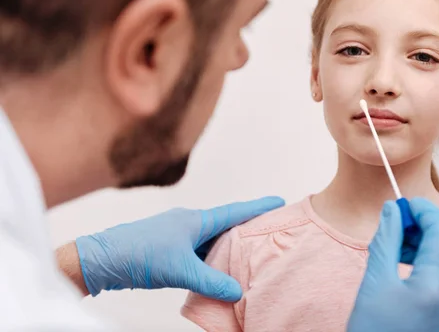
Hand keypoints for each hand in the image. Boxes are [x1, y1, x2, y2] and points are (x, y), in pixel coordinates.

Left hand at [75, 196, 284, 300]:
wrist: (103, 258)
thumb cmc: (140, 255)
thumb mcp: (180, 269)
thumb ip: (211, 281)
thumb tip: (237, 292)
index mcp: (196, 220)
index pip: (235, 212)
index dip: (258, 208)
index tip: (279, 201)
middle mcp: (190, 222)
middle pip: (226, 224)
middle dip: (247, 226)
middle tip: (269, 230)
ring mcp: (179, 234)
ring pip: (211, 239)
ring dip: (228, 245)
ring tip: (248, 253)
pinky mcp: (169, 247)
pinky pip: (199, 249)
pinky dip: (211, 257)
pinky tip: (216, 269)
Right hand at [347, 199, 438, 331]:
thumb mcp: (374, 282)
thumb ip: (386, 240)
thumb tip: (393, 210)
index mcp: (438, 288)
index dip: (424, 211)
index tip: (404, 203)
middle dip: (424, 228)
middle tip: (396, 223)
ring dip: (427, 245)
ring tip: (396, 246)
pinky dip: (432, 265)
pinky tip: (407, 266)